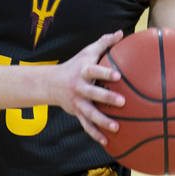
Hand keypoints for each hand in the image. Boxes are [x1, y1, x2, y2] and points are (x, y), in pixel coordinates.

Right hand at [50, 29, 124, 145]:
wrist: (51, 83)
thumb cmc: (76, 65)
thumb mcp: (87, 52)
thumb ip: (104, 43)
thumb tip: (121, 33)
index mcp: (83, 71)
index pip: (94, 71)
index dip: (105, 73)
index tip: (118, 75)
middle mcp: (79, 88)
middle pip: (93, 93)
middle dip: (107, 98)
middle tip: (122, 102)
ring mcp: (77, 102)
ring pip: (90, 113)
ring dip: (102, 121)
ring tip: (117, 128)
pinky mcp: (77, 113)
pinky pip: (86, 126)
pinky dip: (96, 134)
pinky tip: (107, 142)